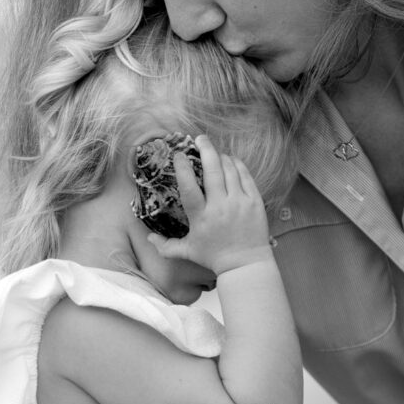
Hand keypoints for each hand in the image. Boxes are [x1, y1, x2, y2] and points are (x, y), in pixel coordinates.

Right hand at [149, 135, 271, 274]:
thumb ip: (166, 246)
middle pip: (213, 170)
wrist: (245, 265)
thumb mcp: (188, 252)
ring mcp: (239, 203)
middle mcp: (220, 207)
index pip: (189, 187)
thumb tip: (148, 238)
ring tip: (215, 153)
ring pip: (230, 169)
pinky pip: (245, 176)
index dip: (183, 168)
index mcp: (201, 216)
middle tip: (200, 138)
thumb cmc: (214, 257)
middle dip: (206, 149)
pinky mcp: (254, 202)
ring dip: (221, 156)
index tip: (180, 154)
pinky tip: (231, 160)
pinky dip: (237, 164)